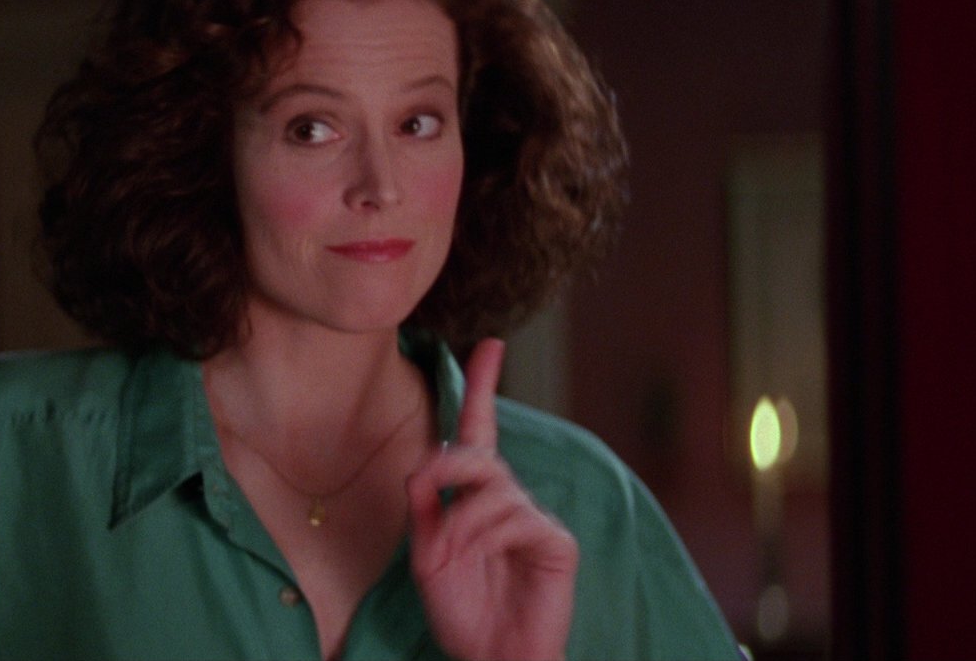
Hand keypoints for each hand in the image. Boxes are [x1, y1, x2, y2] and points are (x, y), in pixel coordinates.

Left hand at [406, 339, 578, 660]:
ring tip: (445, 555)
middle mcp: (507, 502)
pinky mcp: (555, 542)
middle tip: (429, 484)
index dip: (482, 388)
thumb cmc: (461, 611)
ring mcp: (534, 520)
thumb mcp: (425, 555)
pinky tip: (476, 558)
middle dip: (451, 462)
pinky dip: (485, 534)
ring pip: (492, 488)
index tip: (490, 345)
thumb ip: (424, 509)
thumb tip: (420, 467)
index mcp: (474, 500)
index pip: (478, 435)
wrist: (489, 657)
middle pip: (480, 454)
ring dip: (458, 520)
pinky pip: (516, 517)